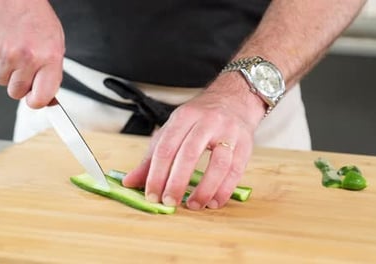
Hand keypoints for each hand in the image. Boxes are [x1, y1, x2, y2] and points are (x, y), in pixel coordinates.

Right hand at [0, 0, 64, 107]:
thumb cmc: (36, 18)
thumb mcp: (56, 45)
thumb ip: (52, 73)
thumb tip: (47, 100)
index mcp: (50, 58)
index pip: (41, 98)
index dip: (36, 101)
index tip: (35, 99)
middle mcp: (28, 57)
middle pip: (17, 93)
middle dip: (20, 83)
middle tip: (24, 66)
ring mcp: (6, 54)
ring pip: (2, 81)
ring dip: (6, 71)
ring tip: (13, 51)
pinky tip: (1, 46)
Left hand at [123, 73, 265, 209]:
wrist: (233, 99)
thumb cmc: (199, 119)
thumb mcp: (173, 130)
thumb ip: (152, 158)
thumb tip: (130, 182)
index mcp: (184, 117)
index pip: (166, 148)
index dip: (156, 174)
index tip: (151, 195)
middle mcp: (206, 122)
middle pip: (189, 154)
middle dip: (177, 182)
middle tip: (169, 202)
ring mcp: (228, 132)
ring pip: (218, 163)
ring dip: (204, 189)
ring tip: (193, 205)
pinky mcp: (245, 144)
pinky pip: (236, 170)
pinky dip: (224, 189)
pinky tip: (213, 201)